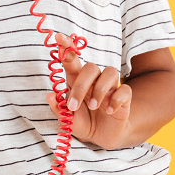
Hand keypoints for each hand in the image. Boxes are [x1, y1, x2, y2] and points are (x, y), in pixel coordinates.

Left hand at [44, 32, 133, 150]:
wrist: (102, 137)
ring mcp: (110, 87)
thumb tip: (49, 96)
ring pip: (109, 72)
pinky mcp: (123, 97)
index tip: (58, 37)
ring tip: (93, 107)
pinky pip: (125, 90)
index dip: (66, 47)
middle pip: (91, 67)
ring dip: (99, 90)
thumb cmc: (83, 122)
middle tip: (73, 106)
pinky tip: (109, 111)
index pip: (72, 59)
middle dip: (81, 86)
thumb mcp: (68, 120)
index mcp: (77, 80)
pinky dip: (116, 100)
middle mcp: (94, 80)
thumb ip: (59, 109)